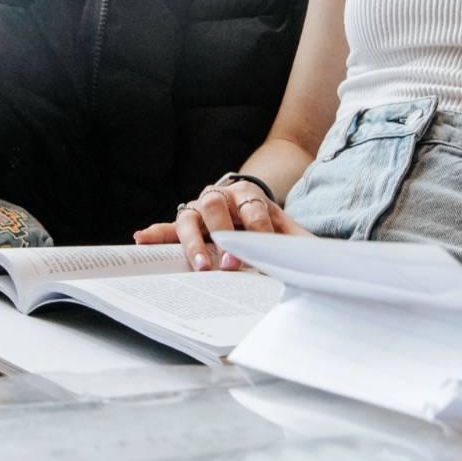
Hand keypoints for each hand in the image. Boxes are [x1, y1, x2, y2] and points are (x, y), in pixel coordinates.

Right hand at [132, 179, 313, 269]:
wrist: (258, 217)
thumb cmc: (272, 229)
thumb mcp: (290, 233)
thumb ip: (300, 244)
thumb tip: (319, 261)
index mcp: (249, 194)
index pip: (253, 208)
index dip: (255, 230)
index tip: (258, 251)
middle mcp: (221, 196)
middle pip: (216, 208)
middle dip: (223, 235)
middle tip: (230, 263)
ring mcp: (200, 209)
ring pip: (190, 218)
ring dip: (193, 243)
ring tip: (201, 266)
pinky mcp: (186, 224)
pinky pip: (168, 228)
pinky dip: (156, 233)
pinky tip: (142, 239)